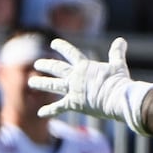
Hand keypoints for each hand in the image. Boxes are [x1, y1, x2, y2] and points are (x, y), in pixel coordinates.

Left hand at [30, 38, 152, 125]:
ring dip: (41, 83)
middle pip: (56, 68)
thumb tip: (121, 39)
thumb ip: (117, 53)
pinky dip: (49, 111)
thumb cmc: (119, 82)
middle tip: (37, 63)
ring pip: (52, 85)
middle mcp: (75, 77)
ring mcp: (72, 90)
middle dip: (46, 64)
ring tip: (31, 82)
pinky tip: (40, 113)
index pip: (71, 53)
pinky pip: (58, 108)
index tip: (53, 43)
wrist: (117, 98)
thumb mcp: (118, 65)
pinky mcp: (73, 103)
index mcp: (85, 66)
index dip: (62, 47)